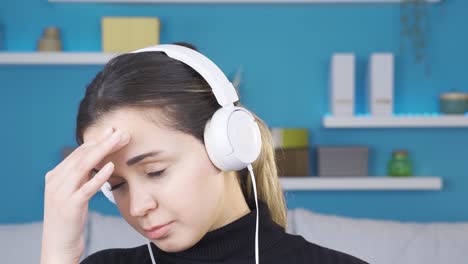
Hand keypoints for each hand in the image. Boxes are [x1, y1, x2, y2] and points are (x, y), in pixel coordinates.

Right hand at [40, 128, 129, 263]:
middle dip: (103, 142)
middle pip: (82, 156)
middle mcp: (55, 181)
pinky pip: (87, 188)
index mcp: (55, 176)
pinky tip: (111, 166)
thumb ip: (81, 176)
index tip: (114, 132)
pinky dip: (99, 176)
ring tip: (119, 141)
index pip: (78, 153)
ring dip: (104, 151)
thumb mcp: (73, 193)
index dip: (98, 141)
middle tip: (121, 132)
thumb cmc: (70, 218)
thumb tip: (98, 157)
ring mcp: (61, 194)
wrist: (58, 245)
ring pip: (84, 166)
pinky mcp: (70, 207)